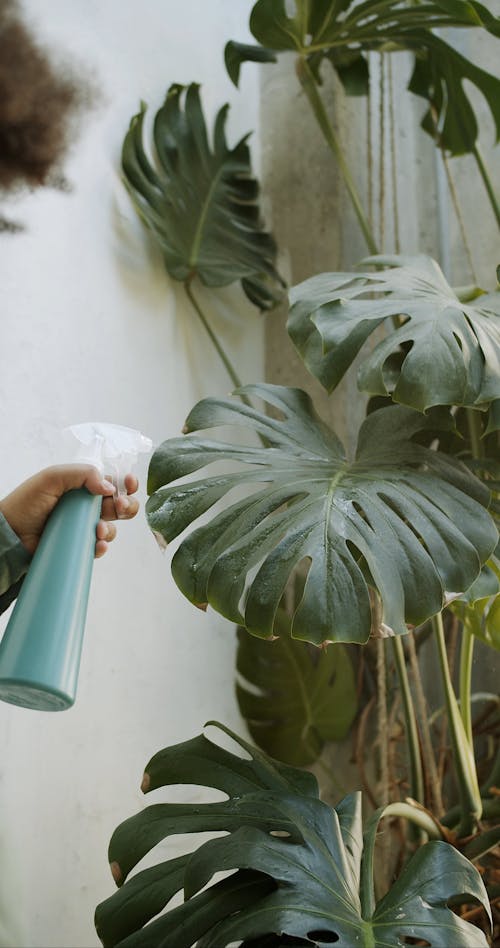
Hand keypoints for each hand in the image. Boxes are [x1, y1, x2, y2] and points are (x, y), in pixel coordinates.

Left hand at [0, 465, 139, 557]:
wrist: (10, 533)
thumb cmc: (27, 502)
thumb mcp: (53, 477)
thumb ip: (83, 474)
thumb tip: (109, 487)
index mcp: (82, 486)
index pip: (112, 482)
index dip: (126, 483)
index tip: (129, 485)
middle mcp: (86, 506)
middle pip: (120, 505)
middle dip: (126, 505)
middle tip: (119, 507)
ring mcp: (83, 527)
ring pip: (112, 528)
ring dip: (111, 529)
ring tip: (97, 530)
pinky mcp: (79, 546)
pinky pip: (99, 547)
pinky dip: (102, 546)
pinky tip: (96, 544)